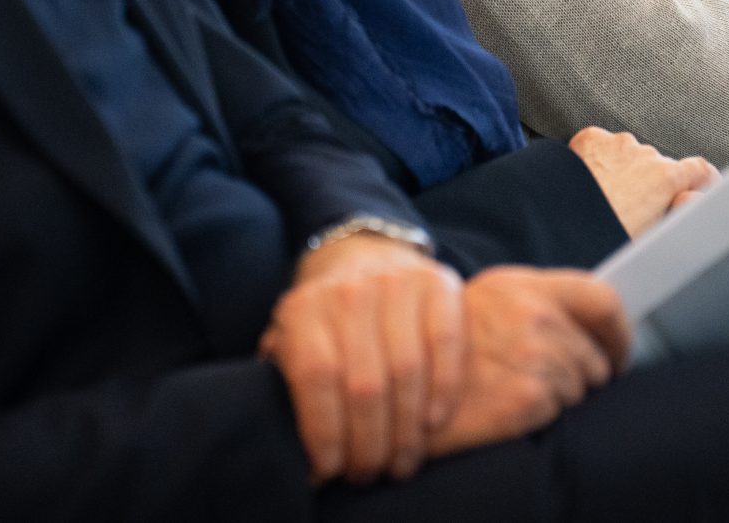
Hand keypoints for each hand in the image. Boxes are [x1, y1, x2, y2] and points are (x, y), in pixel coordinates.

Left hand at [261, 233, 463, 484]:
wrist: (364, 255)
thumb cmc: (325, 320)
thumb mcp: (292, 340)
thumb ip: (286, 383)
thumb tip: (283, 446)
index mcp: (304, 309)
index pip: (316, 377)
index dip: (325, 431)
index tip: (331, 469)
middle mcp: (349, 291)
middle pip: (364, 384)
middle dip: (369, 443)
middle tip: (371, 473)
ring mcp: (397, 282)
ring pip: (406, 370)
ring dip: (407, 429)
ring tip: (402, 461)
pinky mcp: (439, 282)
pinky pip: (445, 344)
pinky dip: (443, 390)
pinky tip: (432, 422)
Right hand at [427, 268, 632, 459]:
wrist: (402, 385)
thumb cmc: (450, 346)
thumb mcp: (492, 301)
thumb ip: (541, 303)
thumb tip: (594, 328)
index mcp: (527, 286)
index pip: (603, 302)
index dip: (620, 336)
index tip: (618, 356)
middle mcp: (533, 314)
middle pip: (596, 359)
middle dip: (581, 378)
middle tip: (544, 384)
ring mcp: (531, 355)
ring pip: (581, 390)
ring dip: (559, 399)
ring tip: (517, 393)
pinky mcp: (526, 397)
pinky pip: (560, 412)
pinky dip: (541, 417)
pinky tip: (510, 409)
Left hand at [568, 126, 718, 236]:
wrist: (559, 227)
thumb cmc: (606, 244)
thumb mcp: (653, 239)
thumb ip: (679, 214)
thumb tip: (690, 201)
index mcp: (668, 179)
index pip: (700, 170)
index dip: (701, 183)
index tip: (697, 190)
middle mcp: (647, 154)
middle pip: (659, 166)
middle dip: (650, 184)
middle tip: (632, 211)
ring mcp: (618, 143)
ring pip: (630, 155)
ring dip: (624, 171)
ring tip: (605, 199)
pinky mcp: (591, 138)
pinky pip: (604, 146)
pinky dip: (600, 159)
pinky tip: (587, 183)